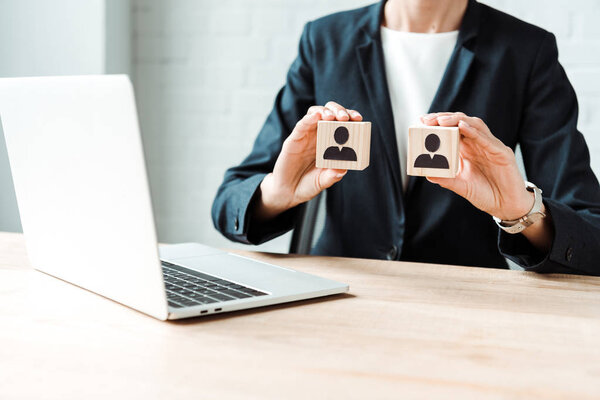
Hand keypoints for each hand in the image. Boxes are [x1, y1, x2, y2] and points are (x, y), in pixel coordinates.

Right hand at [255, 102, 362, 220]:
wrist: (288, 192)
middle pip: (330, 113)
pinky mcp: (293, 140)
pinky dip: (309, 118)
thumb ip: (332, 176)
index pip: (343, 124)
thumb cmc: (308, 185)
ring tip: (331, 116)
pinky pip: (301, 125)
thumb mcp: (323, 182)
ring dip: (325, 111)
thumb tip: (343, 170)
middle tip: (345, 117)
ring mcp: (306, 136)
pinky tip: (316, 116)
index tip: (359, 119)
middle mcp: (319, 136)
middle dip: (339, 110)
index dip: (351, 118)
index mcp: (331, 143)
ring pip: (315, 114)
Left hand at [420, 112, 533, 220]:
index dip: (438, 123)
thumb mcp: (462, 187)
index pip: (452, 130)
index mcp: (467, 150)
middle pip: (462, 123)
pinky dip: (474, 132)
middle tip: (427, 120)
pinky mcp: (502, 153)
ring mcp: (491, 147)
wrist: (507, 206)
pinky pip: (487, 139)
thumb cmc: (486, 194)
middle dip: (444, 118)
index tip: (421, 121)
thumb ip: (447, 180)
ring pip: (475, 125)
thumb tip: (427, 174)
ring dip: (458, 120)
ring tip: (441, 121)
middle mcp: (478, 144)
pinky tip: (462, 127)